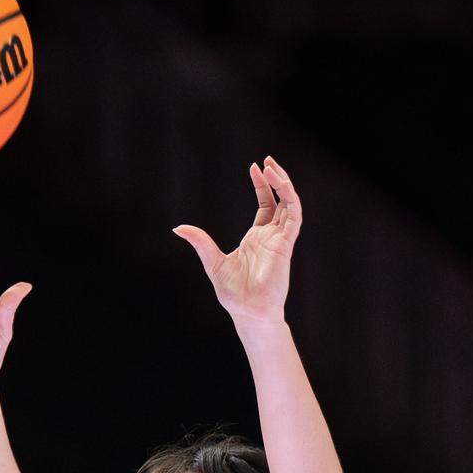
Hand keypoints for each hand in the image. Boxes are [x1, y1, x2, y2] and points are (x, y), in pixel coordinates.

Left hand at [173, 155, 301, 326]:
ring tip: (272, 166)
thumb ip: (200, 242)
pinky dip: (289, 198)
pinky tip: (279, 183)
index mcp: (257, 238)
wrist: (247, 313)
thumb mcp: (212, 262)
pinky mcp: (286, 245)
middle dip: (276, 179)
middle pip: (280, 200)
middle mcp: (271, 236)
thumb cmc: (234, 295)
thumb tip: (178, 228)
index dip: (262, 186)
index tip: (255, 167)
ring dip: (284, 184)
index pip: (266, 205)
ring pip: (289, 204)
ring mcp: (280, 240)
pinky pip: (294, 216)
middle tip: (267, 160)